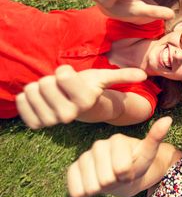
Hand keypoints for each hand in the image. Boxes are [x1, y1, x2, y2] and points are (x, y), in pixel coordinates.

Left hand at [16, 65, 146, 128]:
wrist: (79, 110)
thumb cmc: (91, 89)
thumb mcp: (105, 79)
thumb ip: (123, 76)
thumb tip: (143, 75)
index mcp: (85, 100)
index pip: (62, 75)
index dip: (64, 72)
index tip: (71, 77)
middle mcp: (69, 114)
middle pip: (44, 83)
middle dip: (50, 79)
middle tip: (60, 86)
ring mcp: (52, 120)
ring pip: (32, 92)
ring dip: (37, 88)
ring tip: (50, 92)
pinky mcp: (37, 124)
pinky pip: (22, 104)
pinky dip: (26, 98)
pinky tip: (37, 99)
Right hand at [67, 116, 171, 196]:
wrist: (125, 176)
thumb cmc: (138, 164)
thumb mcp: (149, 154)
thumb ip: (155, 137)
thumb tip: (168, 119)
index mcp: (117, 139)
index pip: (121, 168)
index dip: (128, 175)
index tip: (131, 169)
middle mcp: (98, 145)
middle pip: (106, 179)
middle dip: (116, 183)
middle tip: (120, 176)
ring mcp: (84, 157)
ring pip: (91, 186)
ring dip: (102, 189)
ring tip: (109, 179)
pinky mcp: (73, 169)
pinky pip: (76, 190)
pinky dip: (85, 193)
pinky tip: (94, 185)